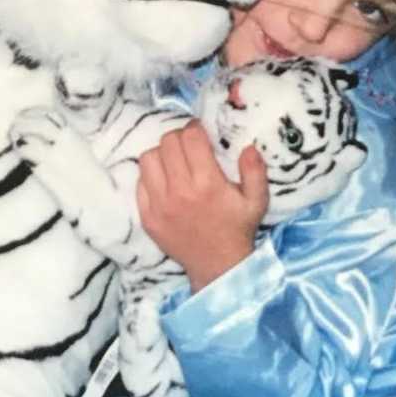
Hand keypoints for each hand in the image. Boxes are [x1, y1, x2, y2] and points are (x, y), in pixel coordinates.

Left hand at [137, 121, 267, 291]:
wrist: (217, 267)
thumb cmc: (237, 229)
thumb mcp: (256, 201)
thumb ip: (255, 172)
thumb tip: (248, 147)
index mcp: (208, 184)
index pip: (190, 138)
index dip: (195, 129)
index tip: (199, 133)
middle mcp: (180, 191)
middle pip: (167, 143)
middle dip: (179, 138)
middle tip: (188, 147)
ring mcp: (160, 205)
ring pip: (148, 158)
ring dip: (161, 155)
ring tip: (174, 162)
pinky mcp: (147, 217)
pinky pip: (140, 182)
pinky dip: (150, 177)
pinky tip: (164, 182)